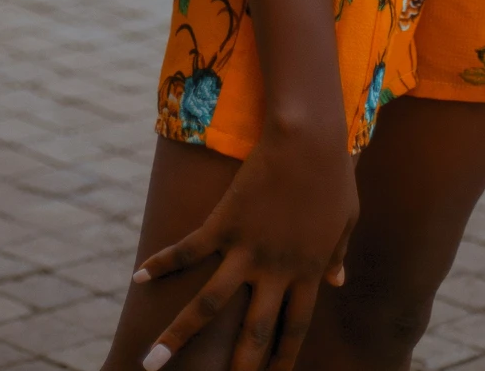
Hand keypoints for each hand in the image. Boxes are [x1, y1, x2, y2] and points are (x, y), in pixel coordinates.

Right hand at [133, 120, 357, 370]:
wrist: (308, 135)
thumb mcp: (345, 219)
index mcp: (307, 273)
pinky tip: (138, 277)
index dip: (280, 361)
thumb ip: (337, 255)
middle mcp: (274, 271)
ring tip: (152, 364)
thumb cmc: (333, 173)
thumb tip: (337, 282)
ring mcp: (246, 248)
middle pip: (252, 335)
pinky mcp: (224, 221)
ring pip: (208, 306)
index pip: (292, 332)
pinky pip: (188, 250)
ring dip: (178, 337)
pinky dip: (162, 263)